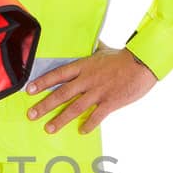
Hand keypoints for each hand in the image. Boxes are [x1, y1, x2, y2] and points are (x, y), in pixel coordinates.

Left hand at [25, 45, 156, 133]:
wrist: (142, 63)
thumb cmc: (124, 57)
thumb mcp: (104, 50)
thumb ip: (95, 49)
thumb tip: (92, 41)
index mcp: (84, 67)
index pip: (58, 75)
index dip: (42, 83)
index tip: (29, 90)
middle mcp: (87, 80)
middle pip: (61, 94)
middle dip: (44, 105)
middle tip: (31, 115)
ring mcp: (98, 92)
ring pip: (74, 108)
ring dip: (60, 119)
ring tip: (49, 128)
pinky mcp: (110, 102)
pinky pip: (96, 116)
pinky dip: (88, 125)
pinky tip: (81, 131)